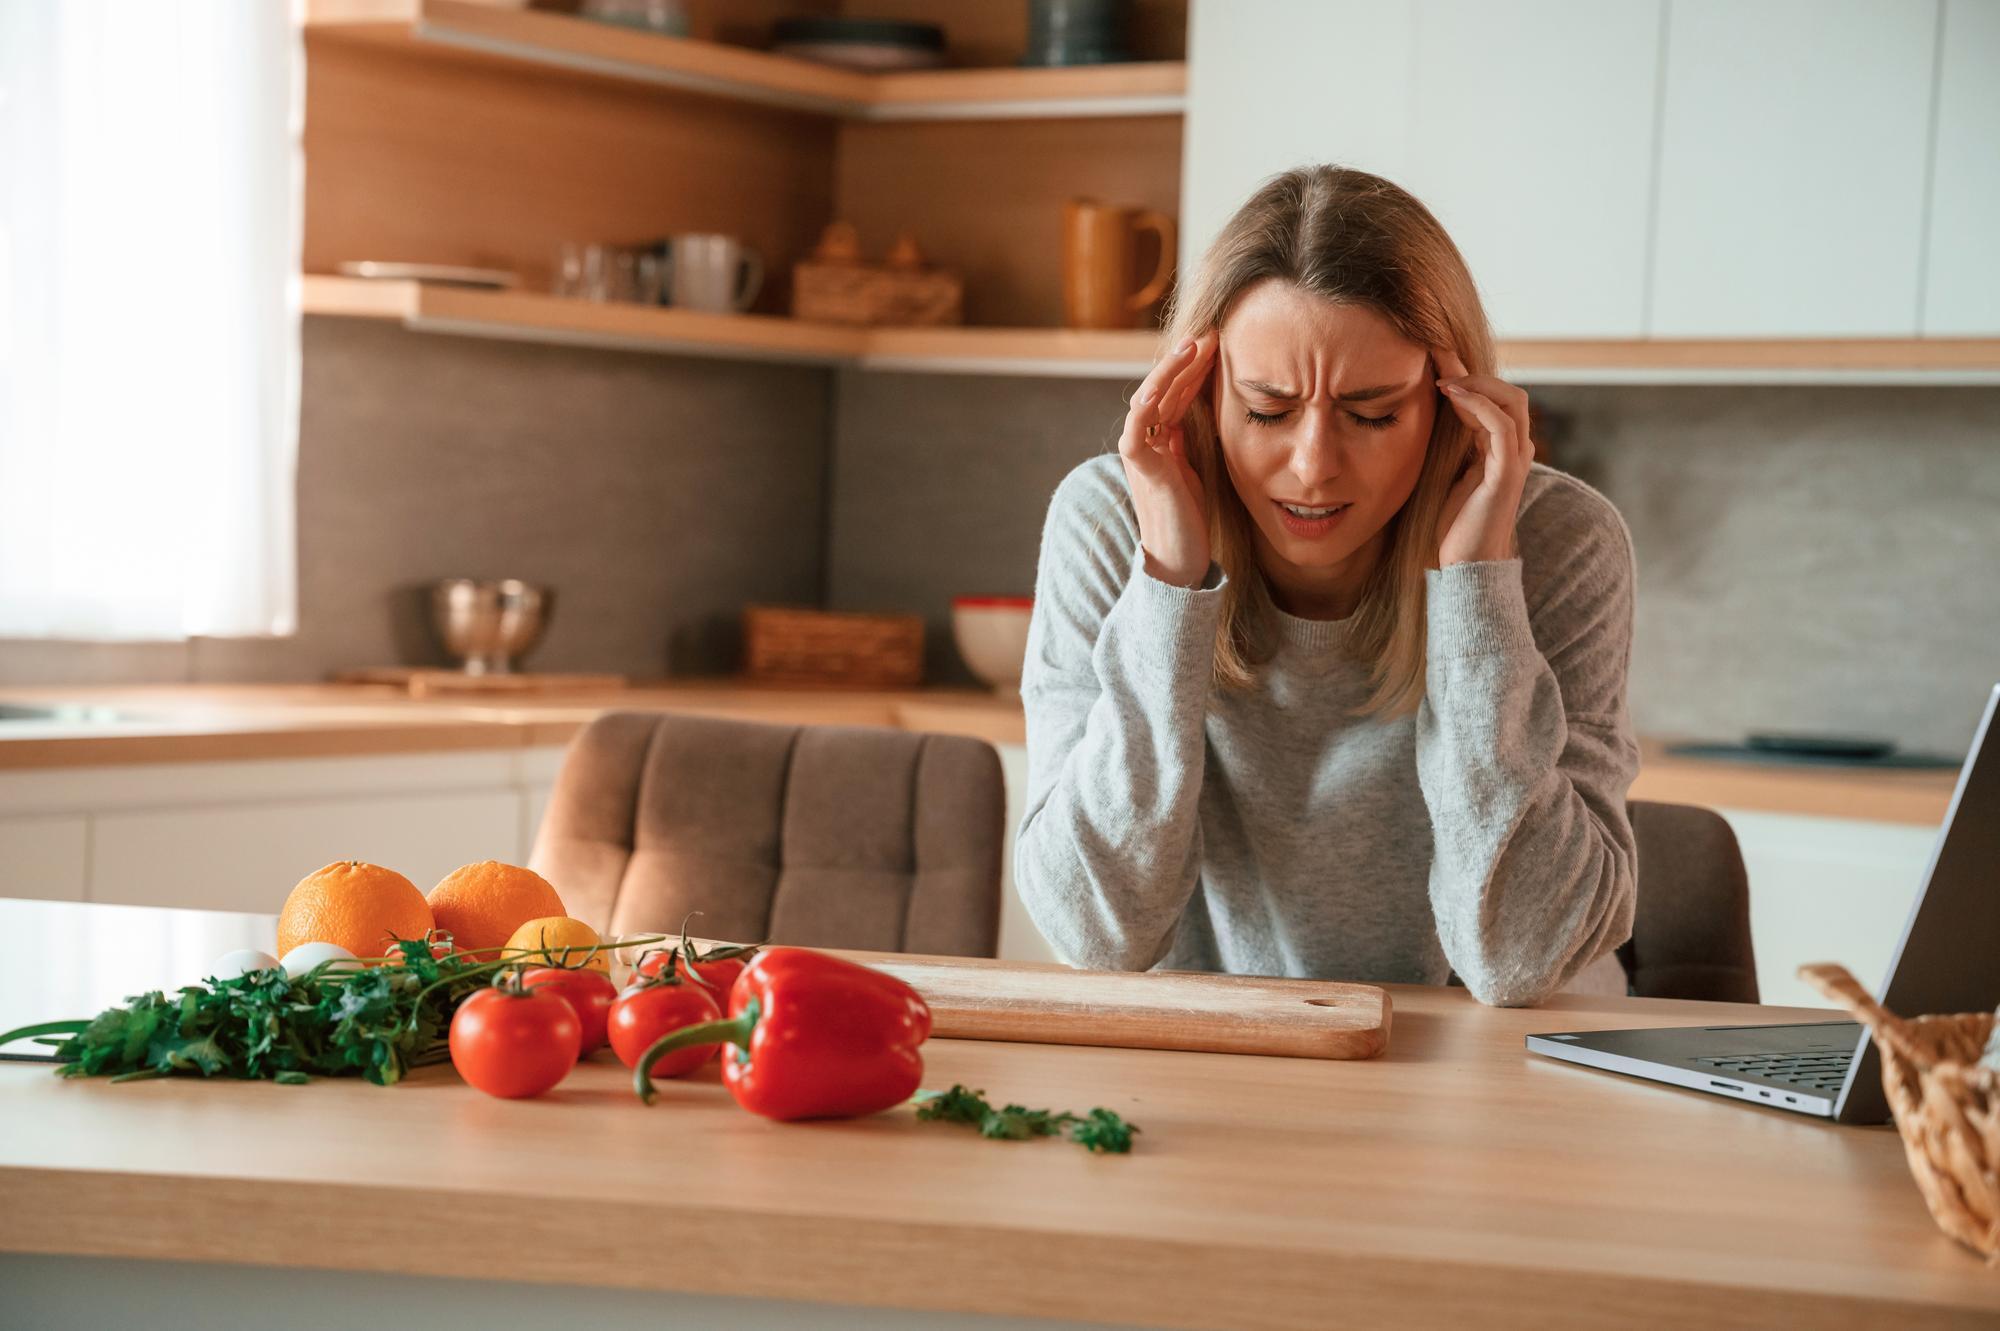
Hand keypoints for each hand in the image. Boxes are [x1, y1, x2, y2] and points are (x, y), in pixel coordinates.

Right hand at [1119, 331, 1218, 587]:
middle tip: (1212, 331)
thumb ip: (1200, 443)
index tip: (1221, 343)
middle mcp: (1147, 442)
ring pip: (1149, 397)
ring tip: (1194, 344)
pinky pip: (1137, 426)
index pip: (1177, 393)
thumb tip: (1217, 413)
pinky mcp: (1140, 466)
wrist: (1179, 562)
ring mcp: (1140, 452)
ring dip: (1170, 369)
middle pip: (1164, 387)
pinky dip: (1148, 402)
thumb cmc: (1193, 522)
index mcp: (1162, 442)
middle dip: (1187, 359)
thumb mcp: (1202, 471)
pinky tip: (1165, 382)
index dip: (1195, 368)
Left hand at [1432, 347, 1533, 567]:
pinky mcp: (1508, 472)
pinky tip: (1449, 395)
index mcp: (1499, 448)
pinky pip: (1500, 425)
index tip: (1432, 360)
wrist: (1464, 565)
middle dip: (1473, 370)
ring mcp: (1515, 459)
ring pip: (1510, 401)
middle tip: (1437, 355)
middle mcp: (1514, 449)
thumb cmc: (1451, 525)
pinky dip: (1477, 404)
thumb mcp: (1444, 473)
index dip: (1465, 377)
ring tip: (1441, 374)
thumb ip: (1446, 445)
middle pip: (1507, 392)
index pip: (1492, 400)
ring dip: (1476, 382)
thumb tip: (1422, 416)